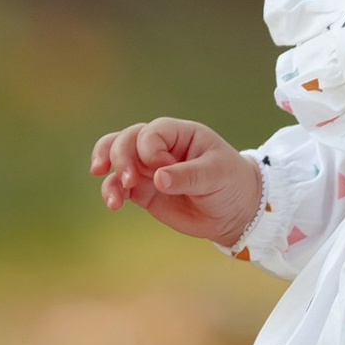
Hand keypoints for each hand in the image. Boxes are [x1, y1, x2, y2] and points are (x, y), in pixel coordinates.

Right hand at [89, 118, 262, 249]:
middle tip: (129, 179)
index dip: (151, 150)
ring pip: (116, 159)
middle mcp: (160, 147)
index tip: (164, 170)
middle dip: (121, 157)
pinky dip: (111, 191)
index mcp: (180, 134)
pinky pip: (119, 185)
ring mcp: (149, 168)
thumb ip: (187, 175)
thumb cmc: (231, 183)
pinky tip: (114, 204)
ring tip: (113, 199)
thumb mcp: (216, 175)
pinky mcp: (143, 190)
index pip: (151, 132)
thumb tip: (157, 179)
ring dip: (110, 174)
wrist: (234, 212)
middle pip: (127, 139)